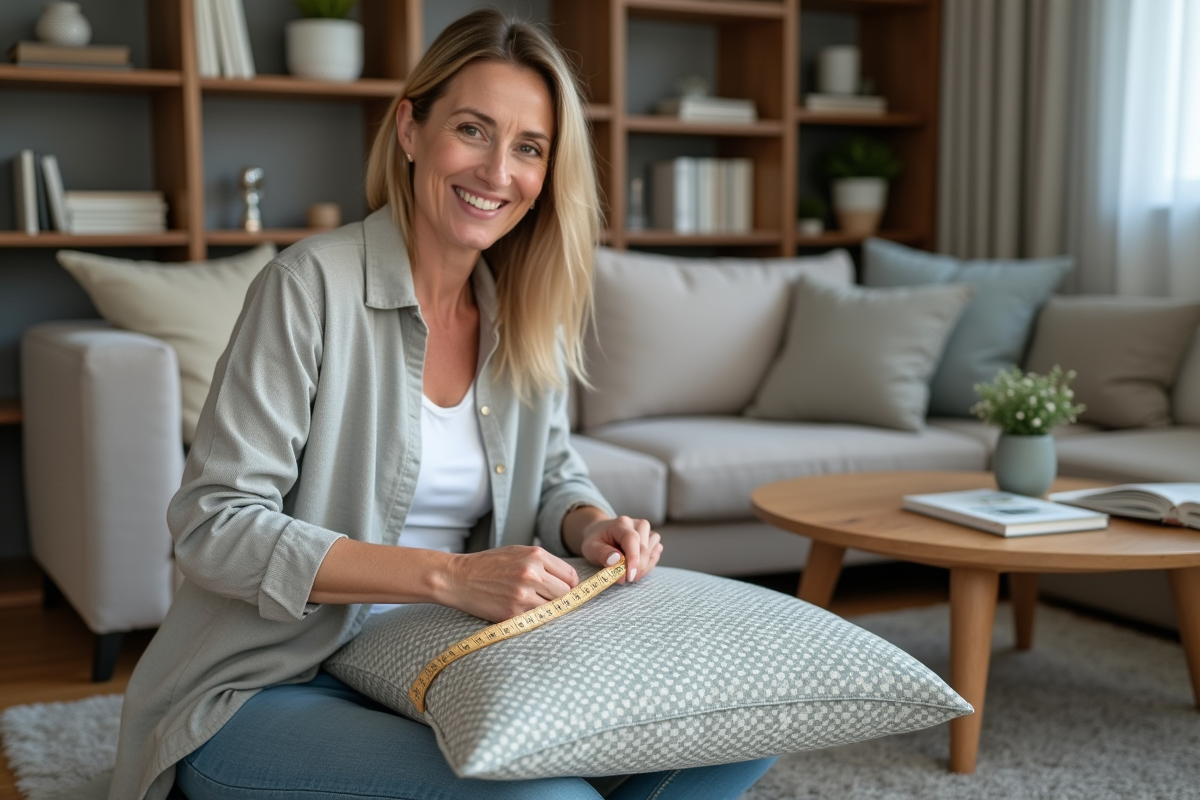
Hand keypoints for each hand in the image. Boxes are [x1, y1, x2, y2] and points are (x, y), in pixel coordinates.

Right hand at [442, 546, 578, 622]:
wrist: (459, 578)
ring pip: (553, 609)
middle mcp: (532, 574)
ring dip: (546, 609)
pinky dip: (532, 617)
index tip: (564, 590)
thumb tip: (568, 581)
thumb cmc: (489, 565)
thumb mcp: (518, 553)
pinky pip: (535, 619)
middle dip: (559, 598)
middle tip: (546, 599)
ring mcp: (523, 595)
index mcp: (535, 556)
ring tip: (532, 604)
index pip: (570, 576)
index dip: (569, 586)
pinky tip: (520, 610)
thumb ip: (543, 564)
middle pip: (565, 594)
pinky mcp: (513, 613)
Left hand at [575, 515, 662, 584]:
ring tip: (627, 572)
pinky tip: (634, 567)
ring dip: (643, 568)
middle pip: (644, 549)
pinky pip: (655, 555)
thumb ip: (603, 554)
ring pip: (652, 553)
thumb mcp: (591, 547)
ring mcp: (647, 531)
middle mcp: (638, 524)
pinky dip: (647, 566)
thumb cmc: (596, 540)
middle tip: (624, 579)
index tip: (630, 576)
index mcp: (621, 523)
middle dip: (637, 568)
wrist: (601, 532)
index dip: (633, 558)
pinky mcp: (652, 539)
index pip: (632, 539)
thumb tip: (616, 561)